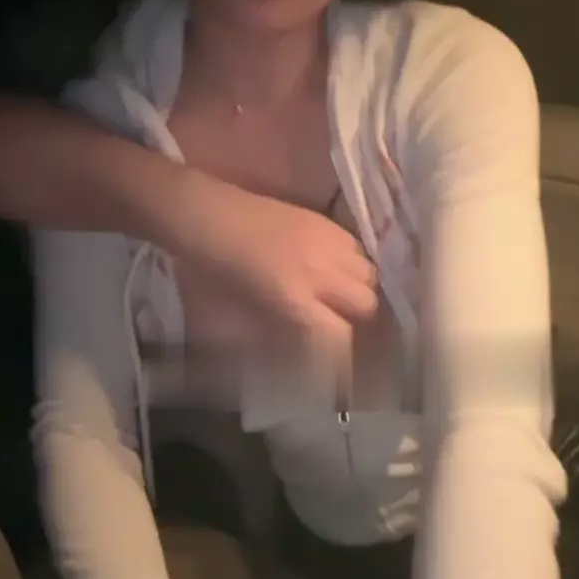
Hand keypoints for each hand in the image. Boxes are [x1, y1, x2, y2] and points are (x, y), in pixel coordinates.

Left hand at [182, 177, 377, 348]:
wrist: (208, 216)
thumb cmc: (214, 271)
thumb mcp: (244, 313)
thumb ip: (283, 330)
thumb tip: (309, 346)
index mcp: (294, 299)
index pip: (340, 336)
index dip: (341, 355)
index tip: (337, 362)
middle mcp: (320, 272)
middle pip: (367, 303)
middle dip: (357, 319)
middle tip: (341, 323)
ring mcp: (327, 242)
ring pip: (370, 273)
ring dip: (359, 289)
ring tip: (341, 294)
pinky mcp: (325, 221)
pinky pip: (358, 248)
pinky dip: (352, 263)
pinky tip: (334, 267)